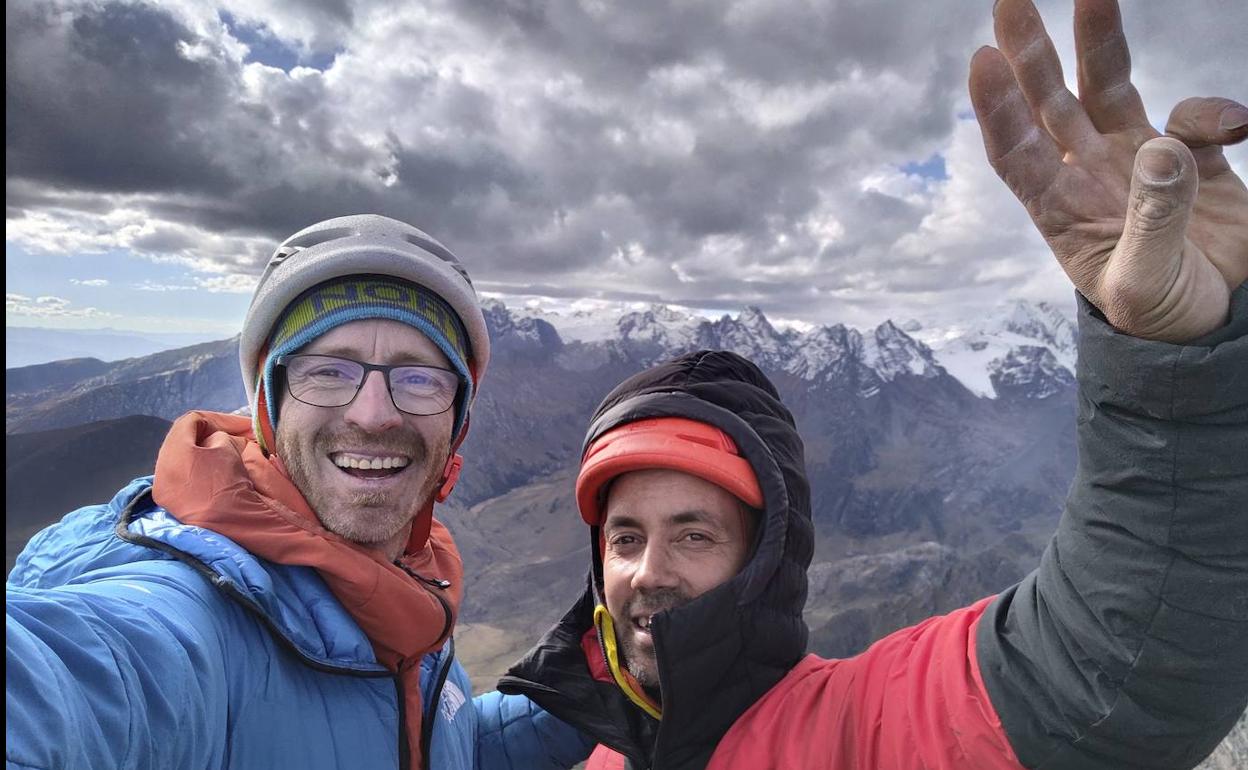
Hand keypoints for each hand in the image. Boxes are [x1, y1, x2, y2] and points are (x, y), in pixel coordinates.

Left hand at [969, 0, 1247, 342]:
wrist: (1219, 328)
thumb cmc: (1161, 317)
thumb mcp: (1146, 282)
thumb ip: (1153, 221)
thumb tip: (1159, 151)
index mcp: (1062, 211)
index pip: (1017, 152)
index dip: (997, 109)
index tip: (982, 61)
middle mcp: (1090, 176)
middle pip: (1051, 104)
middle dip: (1031, 53)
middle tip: (1010, 2)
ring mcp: (1140, 163)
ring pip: (1110, 90)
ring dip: (1100, 44)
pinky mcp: (1193, 160)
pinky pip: (1193, 118)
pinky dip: (1211, 112)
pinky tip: (1236, 131)